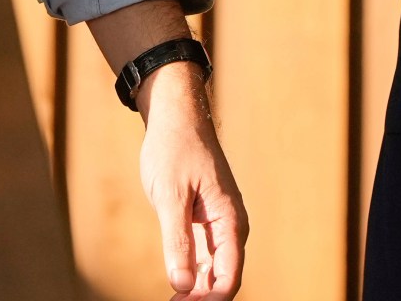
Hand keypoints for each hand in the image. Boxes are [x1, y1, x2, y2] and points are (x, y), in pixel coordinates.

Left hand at [136, 62, 247, 299]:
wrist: (175, 118)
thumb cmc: (174, 150)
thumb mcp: (170, 196)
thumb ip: (177, 241)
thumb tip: (183, 284)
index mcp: (230, 221)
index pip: (228, 276)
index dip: (210, 300)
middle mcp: (229, 228)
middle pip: (223, 279)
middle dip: (202, 299)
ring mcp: (217, 226)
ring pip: (213, 273)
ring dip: (196, 293)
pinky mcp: (202, 223)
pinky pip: (203, 259)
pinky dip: (191, 276)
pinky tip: (176, 290)